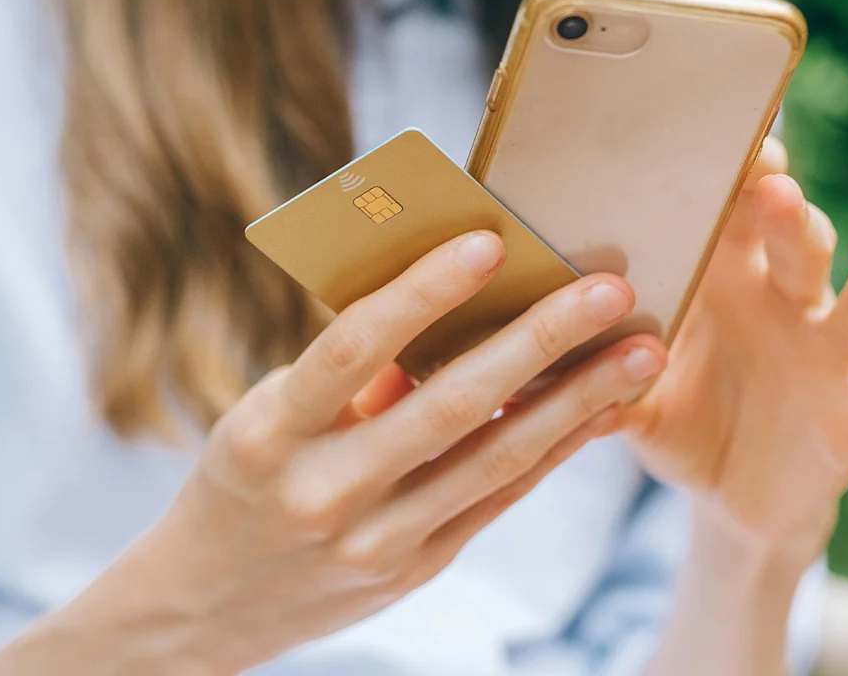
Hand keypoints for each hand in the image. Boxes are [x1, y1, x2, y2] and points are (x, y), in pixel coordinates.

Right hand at [0, 231, 666, 675]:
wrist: (206, 605)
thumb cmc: (247, 475)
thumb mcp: (268, 418)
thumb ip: (351, 373)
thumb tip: (451, 301)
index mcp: (268, 432)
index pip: (352, 348)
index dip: (422, 294)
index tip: (490, 241)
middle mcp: (323, 490)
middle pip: (446, 406)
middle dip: (536, 342)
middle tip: (608, 288)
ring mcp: (374, 540)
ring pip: (493, 459)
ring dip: (576, 401)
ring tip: (641, 352)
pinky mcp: (415, 566)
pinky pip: (498, 497)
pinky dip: (554, 448)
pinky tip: (603, 409)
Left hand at [620, 137, 847, 564]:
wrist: (729, 498)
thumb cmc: (678, 418)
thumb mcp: (632, 396)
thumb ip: (592, 375)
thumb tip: (518, 365)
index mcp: (726, 280)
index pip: (737, 211)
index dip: (740, 173)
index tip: (733, 140)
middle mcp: (784, 303)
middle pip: (797, 242)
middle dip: (788, 215)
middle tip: (775, 188)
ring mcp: (827, 356)